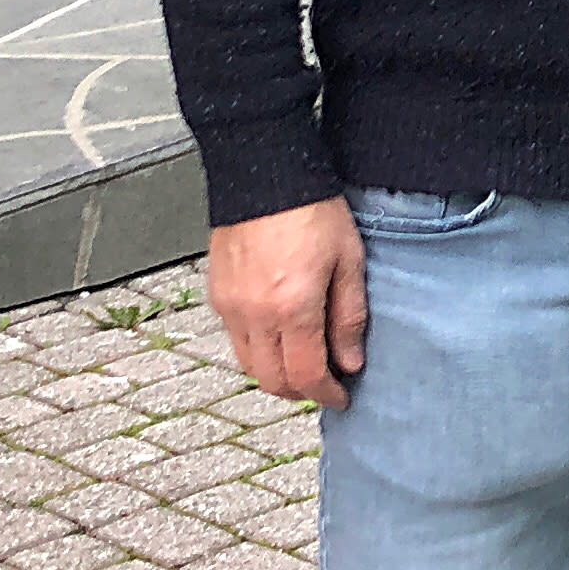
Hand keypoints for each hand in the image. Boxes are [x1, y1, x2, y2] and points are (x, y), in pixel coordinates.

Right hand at [205, 198, 369, 408]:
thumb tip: (350, 362)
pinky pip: (235, 340)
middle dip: (301, 390)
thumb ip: (349, 316)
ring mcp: (230, 306)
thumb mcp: (349, 260)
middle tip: (325, 382)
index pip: (306, 376)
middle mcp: (255, 315)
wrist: (265, 173)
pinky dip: (257, 350)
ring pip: (250, 365)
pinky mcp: (217, 295)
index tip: (342, 396)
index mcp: (292, 308)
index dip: (327, 394)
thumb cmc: (311, 208)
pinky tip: (279, 333)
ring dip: (277, 373)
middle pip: (273, 380)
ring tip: (303, 359)